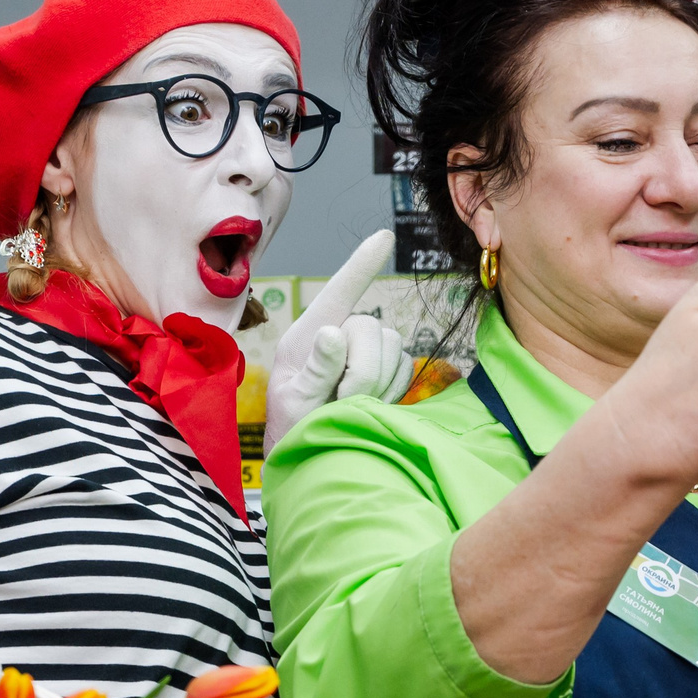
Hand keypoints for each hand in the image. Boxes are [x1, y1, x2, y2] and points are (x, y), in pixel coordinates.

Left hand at [265, 231, 415, 452]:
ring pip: (392, 346)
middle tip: (342, 400)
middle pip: (369, 326)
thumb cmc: (292, 431)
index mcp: (307, 336)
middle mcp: (339, 337)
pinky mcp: (387, 372)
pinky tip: (368, 406)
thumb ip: (314, 370)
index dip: (361, 266)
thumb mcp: (293, 403)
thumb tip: (333, 333)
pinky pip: (404, 367)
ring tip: (349, 406)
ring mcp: (365, 354)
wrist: (312, 460)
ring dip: (374, 381)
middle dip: (361, 368)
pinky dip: (390, 389)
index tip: (385, 237)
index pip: (338, 293)